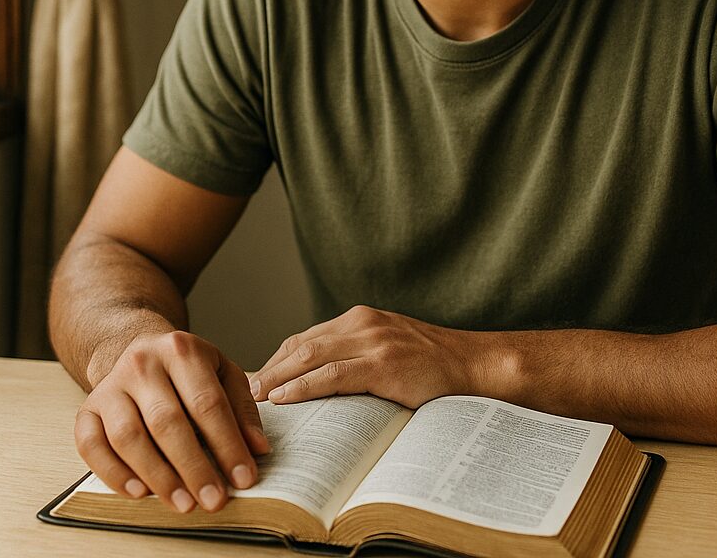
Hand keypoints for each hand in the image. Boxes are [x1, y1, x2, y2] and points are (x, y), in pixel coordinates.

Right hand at [74, 331, 270, 512]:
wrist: (141, 350)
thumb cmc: (188, 369)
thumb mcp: (222, 373)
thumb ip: (241, 408)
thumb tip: (257, 448)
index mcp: (182, 349)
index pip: (207, 402)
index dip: (228, 443)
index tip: (244, 477)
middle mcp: (142, 363)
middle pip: (168, 422)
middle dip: (194, 467)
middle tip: (214, 500)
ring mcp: (111, 385)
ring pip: (129, 436)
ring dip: (158, 476)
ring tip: (183, 504)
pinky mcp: (88, 408)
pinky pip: (91, 445)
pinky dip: (114, 473)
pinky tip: (140, 492)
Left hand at [251, 305, 494, 408]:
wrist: (473, 364)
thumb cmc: (433, 364)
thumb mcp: (390, 348)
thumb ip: (358, 356)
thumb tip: (320, 384)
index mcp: (362, 318)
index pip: (306, 338)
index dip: (277, 360)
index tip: (256, 381)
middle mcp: (363, 323)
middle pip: (301, 345)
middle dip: (269, 370)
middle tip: (243, 393)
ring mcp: (373, 341)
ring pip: (309, 356)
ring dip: (277, 379)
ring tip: (254, 399)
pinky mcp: (383, 365)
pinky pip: (332, 376)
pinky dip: (302, 387)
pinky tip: (285, 399)